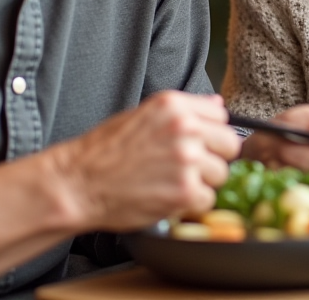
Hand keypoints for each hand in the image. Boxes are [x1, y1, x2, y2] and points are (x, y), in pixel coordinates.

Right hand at [49, 91, 240, 231]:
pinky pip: (207, 199)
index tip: (199, 144)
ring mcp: (187, 160)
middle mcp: (185, 128)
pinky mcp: (184, 191)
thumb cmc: (104, 151)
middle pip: (229, 145)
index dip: (211, 134)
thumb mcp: (143, 114)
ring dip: (202, 183)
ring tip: (172, 183)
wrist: (78, 182)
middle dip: (213, 158)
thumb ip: (183, 110)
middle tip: (189, 168)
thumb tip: (217, 105)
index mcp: (174, 105)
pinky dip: (191, 204)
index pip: (221, 116)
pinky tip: (168, 197)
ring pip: (221, 174)